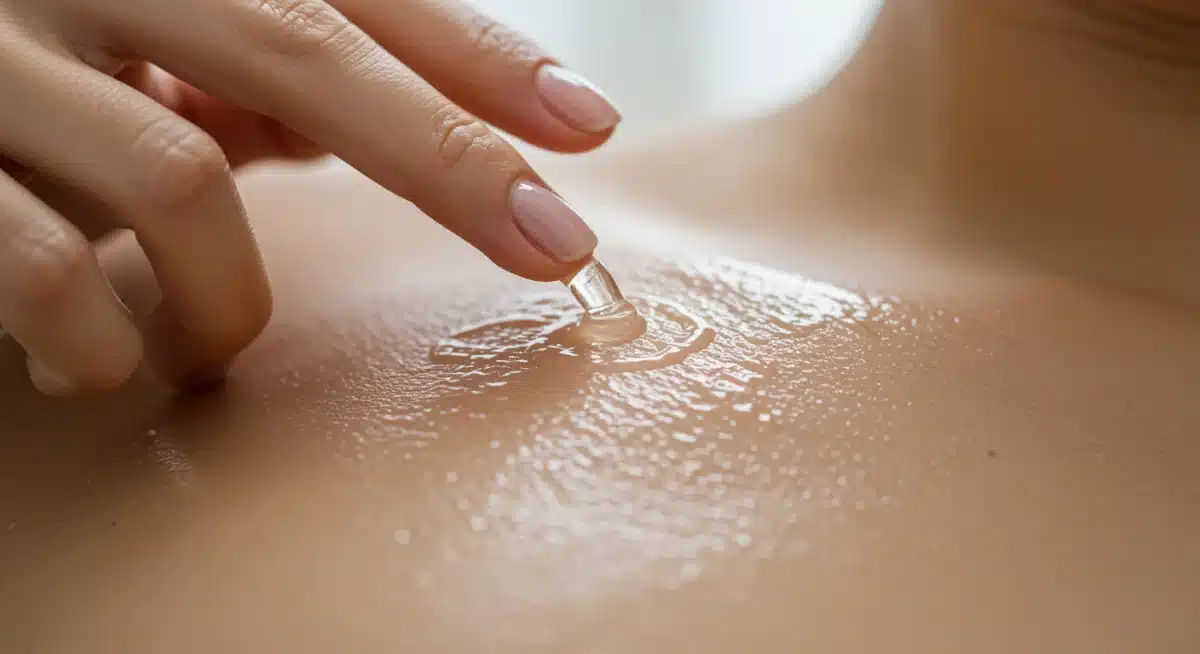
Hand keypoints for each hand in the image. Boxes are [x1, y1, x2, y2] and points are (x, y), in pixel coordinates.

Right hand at [0, 0, 619, 395]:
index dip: (477, 54)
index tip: (587, 125)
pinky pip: (44, 271)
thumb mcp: (140, 40)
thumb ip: (253, 71)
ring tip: (211, 348)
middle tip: (555, 242)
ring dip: (231, 299)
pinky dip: (104, 340)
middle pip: (304, 48)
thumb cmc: (18, 58)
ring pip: (182, 181)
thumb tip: (395, 123)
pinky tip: (101, 363)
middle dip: (448, 159)